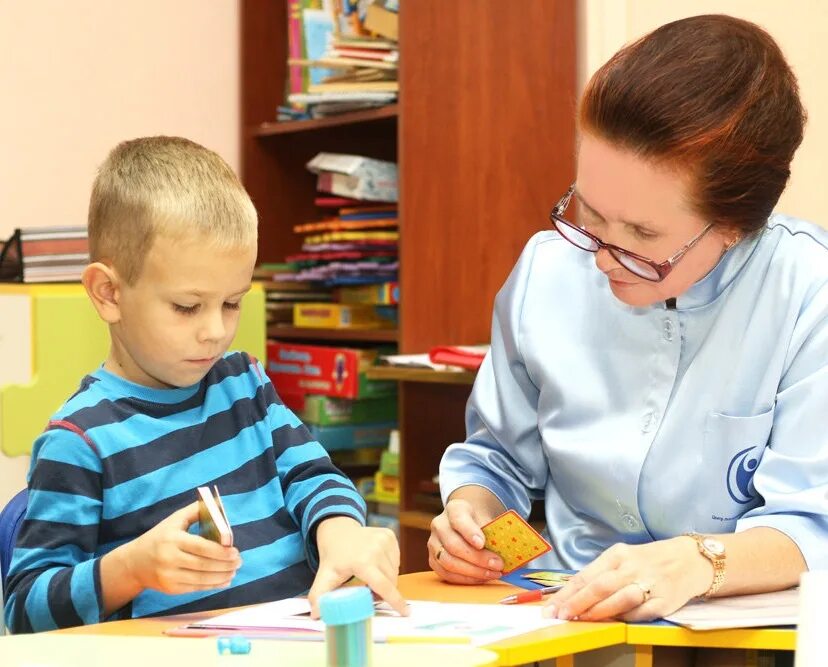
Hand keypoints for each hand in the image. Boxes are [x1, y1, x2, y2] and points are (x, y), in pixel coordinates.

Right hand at [120, 501, 241, 595]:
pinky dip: (212, 586)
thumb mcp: (174, 520)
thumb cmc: (160, 537)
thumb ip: (196, 511)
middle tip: (239, 562)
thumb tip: (219, 505)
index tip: (235, 551)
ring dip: (222, 577)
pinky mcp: (170, 589)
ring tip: (234, 571)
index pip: (201, 547)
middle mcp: (169, 559)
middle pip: (203, 565)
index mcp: (172, 539)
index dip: (220, 551)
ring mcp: (169, 576)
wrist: (134, 563)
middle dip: (225, 565)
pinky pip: (195, 588)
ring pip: (201, 580)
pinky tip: (224, 580)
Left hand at [309, 516, 407, 617]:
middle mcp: (376, 549)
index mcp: (362, 561)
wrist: (338, 530)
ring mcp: (384, 540)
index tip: (405, 612)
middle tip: (370, 593)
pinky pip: (396, 560)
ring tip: (371, 578)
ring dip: (387, 580)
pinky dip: (389, 567)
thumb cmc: (333, 556)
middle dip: (384, 592)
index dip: (395, 601)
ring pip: (394, 571)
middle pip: (390, 581)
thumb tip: (316, 615)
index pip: (383, 586)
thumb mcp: (324, 576)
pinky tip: (377, 564)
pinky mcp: (390, 535)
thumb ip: (319, 596)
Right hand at [428, 499, 502, 583]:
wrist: (466, 523)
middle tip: (497, 565)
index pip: (458, 519)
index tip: (482, 543)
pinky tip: (481, 577)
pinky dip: (465, 579)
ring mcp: (433, 543)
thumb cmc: (479, 522)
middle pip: (453, 545)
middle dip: (477, 558)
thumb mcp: (486, 518)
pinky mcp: (433, 559)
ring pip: (448, 562)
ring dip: (472, 572)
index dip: (469, 532)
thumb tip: (506, 550)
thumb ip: (493, 531)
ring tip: (492, 574)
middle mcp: (439, 525)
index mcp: (454, 509)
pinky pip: (446, 573)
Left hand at [542, 537, 711, 621]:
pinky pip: (641, 612)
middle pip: (600, 586)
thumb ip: (600, 575)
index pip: (586, 575)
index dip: (567, 593)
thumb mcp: (622, 559)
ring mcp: (649, 583)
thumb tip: (572, 596)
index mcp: (617, 554)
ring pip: (620, 598)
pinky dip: (625, 617)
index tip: (551, 607)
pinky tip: (613, 621)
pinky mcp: (665, 600)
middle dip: (577, 603)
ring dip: (599, 611)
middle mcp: (631, 566)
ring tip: (581, 620)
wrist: (690, 559)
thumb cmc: (648, 561)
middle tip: (561, 616)